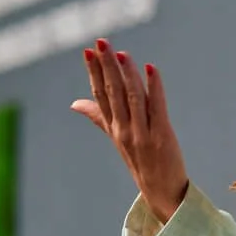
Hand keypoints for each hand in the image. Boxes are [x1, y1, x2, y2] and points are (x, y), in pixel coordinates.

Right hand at [72, 38, 190, 222]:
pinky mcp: (161, 136)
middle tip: (100, 42)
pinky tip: (151, 68)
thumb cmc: (140, 162)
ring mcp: (141, 133)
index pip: (100, 94)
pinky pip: (157, 107)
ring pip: (132, 97)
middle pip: (112, 92)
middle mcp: (123, 130)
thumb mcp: (116, 138)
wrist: (161, 192)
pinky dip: (154, 86)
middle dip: (106, 66)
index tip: (88, 51)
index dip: (94, 72)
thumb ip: (98, 117)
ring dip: (127, 72)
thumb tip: (74, 103)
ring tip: (121, 52)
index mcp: (113, 127)